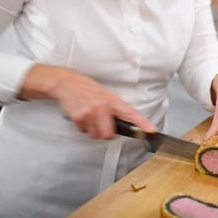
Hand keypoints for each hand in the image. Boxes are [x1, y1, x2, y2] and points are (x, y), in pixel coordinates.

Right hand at [21, 64, 155, 138]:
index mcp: (111, 100)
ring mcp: (90, 113)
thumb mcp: (104, 93)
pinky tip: (82, 115)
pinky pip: (84, 131)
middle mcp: (102, 107)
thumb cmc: (86, 87)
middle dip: (106, 133)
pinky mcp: (79, 118)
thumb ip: (113, 107)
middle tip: (102, 124)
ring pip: (96, 135)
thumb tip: (122, 121)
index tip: (151, 130)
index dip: (142, 123)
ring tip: (90, 117)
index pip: (130, 113)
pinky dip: (83, 127)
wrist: (66, 83)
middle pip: (109, 134)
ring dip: (94, 130)